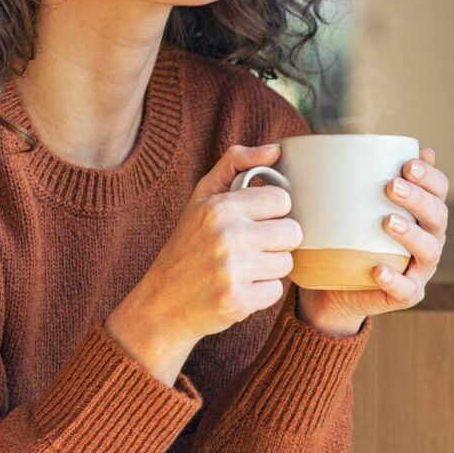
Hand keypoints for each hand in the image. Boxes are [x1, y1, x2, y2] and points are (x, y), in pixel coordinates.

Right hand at [105, 143, 302, 381]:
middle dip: (276, 241)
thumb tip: (276, 149)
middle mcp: (226, 236)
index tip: (254, 221)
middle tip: (251, 247)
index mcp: (219, 207)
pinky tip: (238, 288)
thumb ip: (236, 164)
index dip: (272, 212)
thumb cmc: (187, 245)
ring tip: (242, 269)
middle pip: (292, 232)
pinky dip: (261, 293)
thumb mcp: (201, 198)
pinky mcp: (238, 301)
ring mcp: (232, 270)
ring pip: (287, 263)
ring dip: (269, 268)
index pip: (282, 200)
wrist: (161, 303)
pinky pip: (276, 291)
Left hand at [297, 146, 449, 334]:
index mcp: (421, 213)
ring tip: (387, 221)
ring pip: (429, 251)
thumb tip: (349, 138)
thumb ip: (356, 176)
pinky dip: (395, 280)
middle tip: (391, 186)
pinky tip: (379, 270)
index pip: (438, 190)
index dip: (430, 177)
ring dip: (411, 234)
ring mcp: (419, 269)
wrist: (334, 285)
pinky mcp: (405, 294)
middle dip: (418, 198)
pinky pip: (406, 289)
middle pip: (437, 216)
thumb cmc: (346, 235)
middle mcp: (428, 238)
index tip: (407, 163)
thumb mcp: (349, 204)